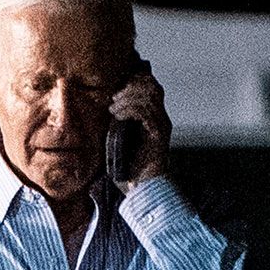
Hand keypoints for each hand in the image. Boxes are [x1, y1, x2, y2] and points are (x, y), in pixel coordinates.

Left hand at [107, 69, 170, 185]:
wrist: (140, 188)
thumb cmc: (128, 166)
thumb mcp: (119, 136)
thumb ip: (119, 119)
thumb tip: (107, 103)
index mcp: (153, 117)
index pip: (151, 86)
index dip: (135, 81)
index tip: (116, 91)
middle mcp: (161, 119)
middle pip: (153, 87)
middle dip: (131, 87)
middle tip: (114, 99)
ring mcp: (162, 126)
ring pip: (150, 96)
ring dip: (128, 98)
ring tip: (113, 109)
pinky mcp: (159, 135)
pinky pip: (146, 112)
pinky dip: (129, 110)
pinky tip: (117, 116)